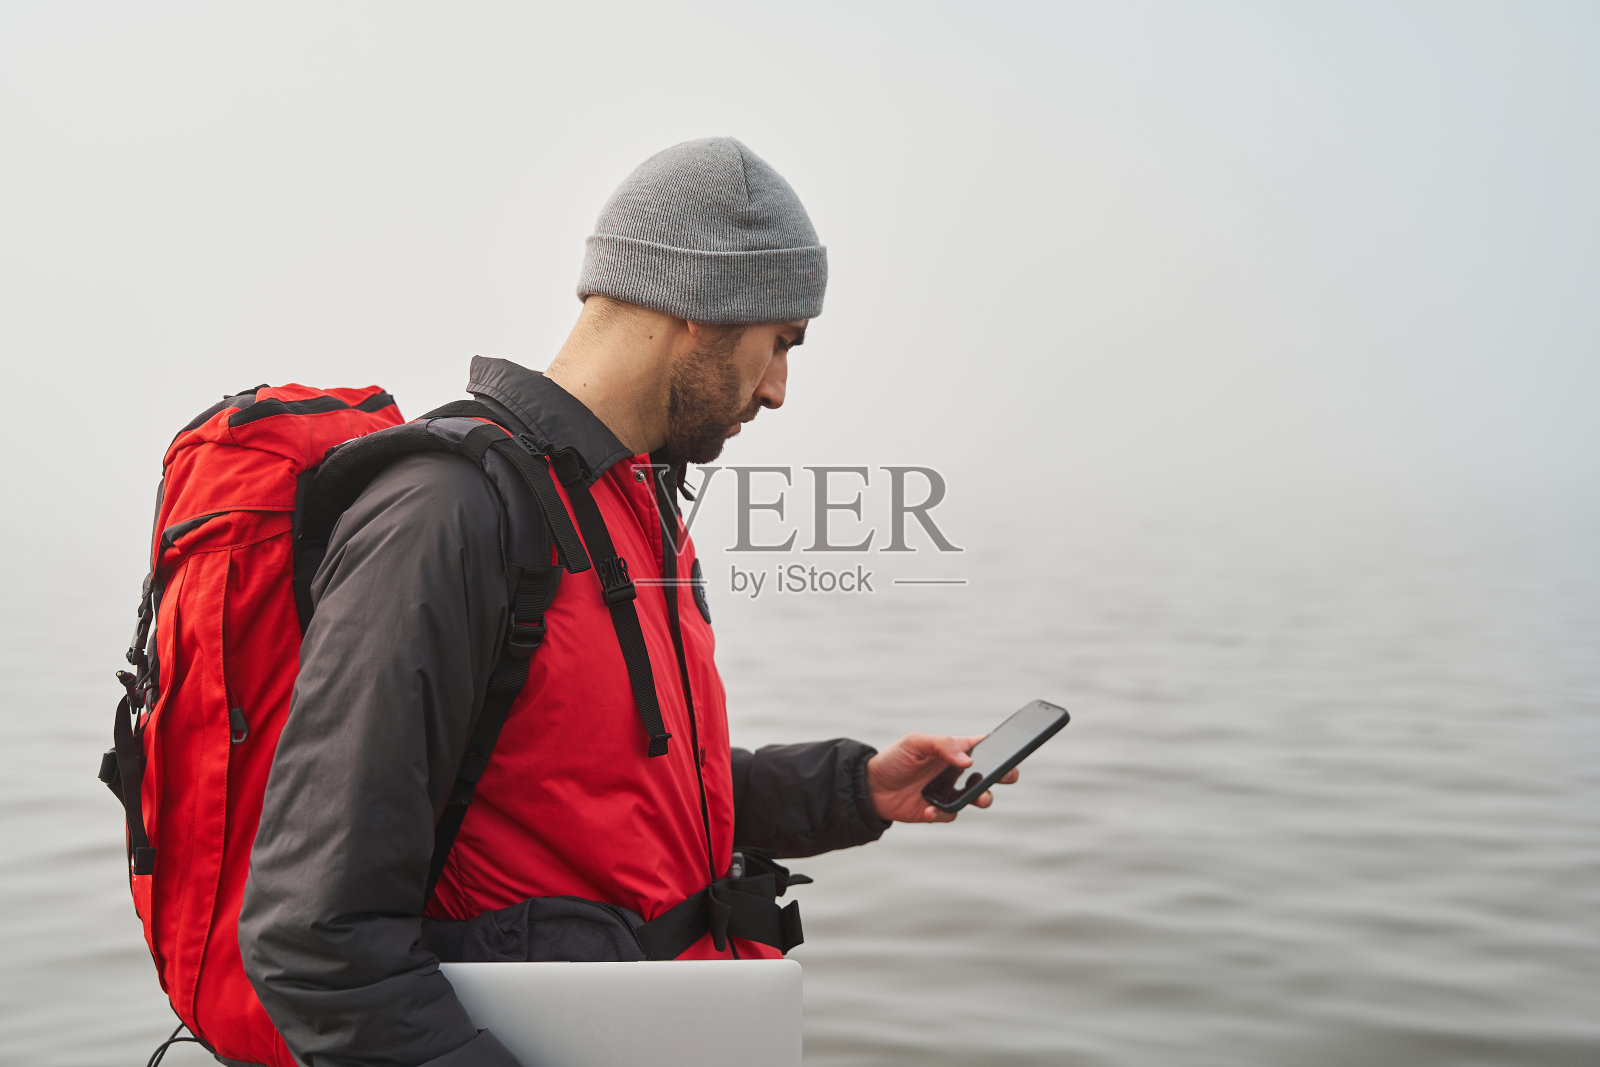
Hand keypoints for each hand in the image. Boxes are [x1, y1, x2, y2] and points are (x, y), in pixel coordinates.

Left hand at [866, 733, 1020, 823]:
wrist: (870, 788)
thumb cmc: (894, 759)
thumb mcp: (915, 743)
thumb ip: (943, 746)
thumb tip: (968, 761)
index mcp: (954, 750)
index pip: (984, 747)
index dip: (1002, 748)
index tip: (1014, 749)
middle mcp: (956, 772)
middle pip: (990, 774)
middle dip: (1004, 776)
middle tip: (1007, 777)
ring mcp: (949, 792)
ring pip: (978, 797)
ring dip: (982, 798)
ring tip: (979, 798)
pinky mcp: (938, 810)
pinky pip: (951, 814)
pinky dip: (943, 812)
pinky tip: (927, 808)